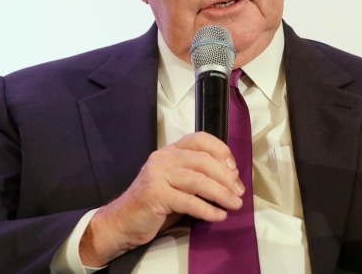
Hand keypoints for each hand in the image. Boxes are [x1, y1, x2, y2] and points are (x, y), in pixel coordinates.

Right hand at [79, 132, 244, 266]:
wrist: (122, 221)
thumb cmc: (156, 202)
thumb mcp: (177, 181)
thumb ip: (197, 174)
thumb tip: (231, 179)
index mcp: (171, 150)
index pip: (200, 139)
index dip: (220, 150)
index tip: (234, 168)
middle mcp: (163, 157)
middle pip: (203, 161)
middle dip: (226, 177)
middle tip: (239, 192)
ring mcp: (157, 175)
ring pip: (198, 180)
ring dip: (221, 193)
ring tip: (235, 204)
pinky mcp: (154, 195)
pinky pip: (188, 201)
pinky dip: (207, 209)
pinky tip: (219, 216)